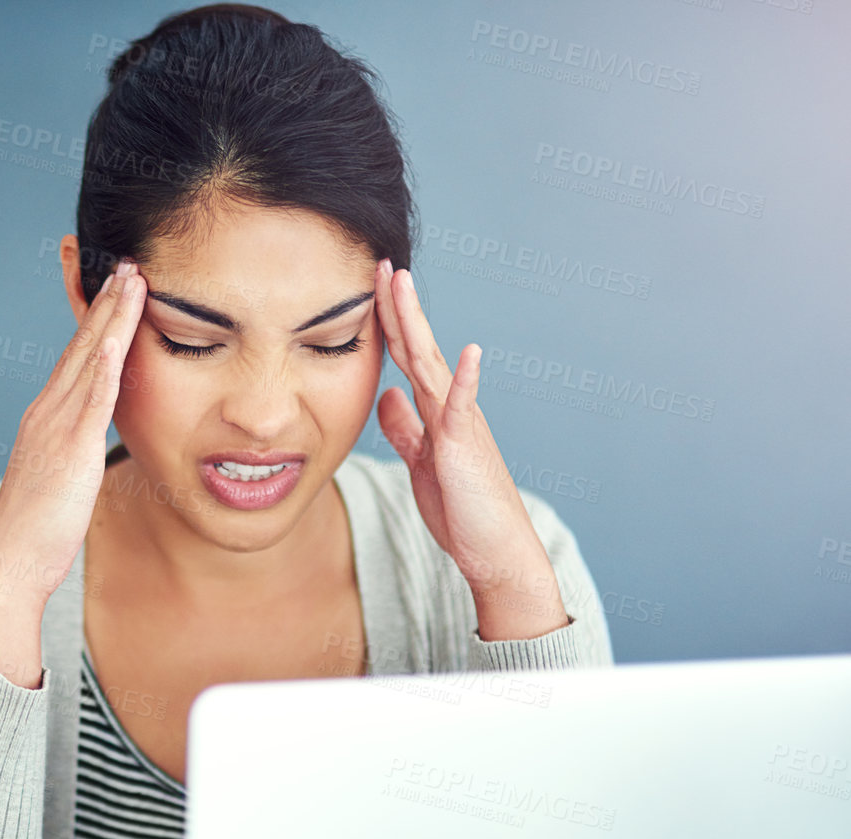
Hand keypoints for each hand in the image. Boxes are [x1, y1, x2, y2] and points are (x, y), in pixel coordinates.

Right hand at [0, 258, 146, 685]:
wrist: (9, 562)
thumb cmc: (35, 532)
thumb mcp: (58, 480)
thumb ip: (73, 453)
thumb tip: (89, 445)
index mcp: (46, 419)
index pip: (77, 359)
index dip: (97, 321)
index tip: (116, 289)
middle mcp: (47, 412)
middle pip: (83, 346)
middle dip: (106, 303)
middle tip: (128, 262)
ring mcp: (56, 427)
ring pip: (89, 360)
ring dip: (111, 317)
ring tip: (133, 279)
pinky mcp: (69, 449)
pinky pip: (92, 398)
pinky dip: (106, 363)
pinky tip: (122, 336)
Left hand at [372, 259, 568, 640]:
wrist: (493, 549)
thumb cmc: (462, 509)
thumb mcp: (420, 461)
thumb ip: (405, 428)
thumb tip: (387, 396)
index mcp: (435, 411)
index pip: (406, 357)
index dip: (387, 322)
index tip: (370, 287)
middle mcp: (449, 408)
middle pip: (417, 348)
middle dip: (398, 307)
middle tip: (382, 264)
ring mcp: (460, 424)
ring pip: (433, 365)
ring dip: (418, 325)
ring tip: (404, 285)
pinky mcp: (466, 448)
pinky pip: (466, 409)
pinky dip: (468, 380)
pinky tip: (470, 353)